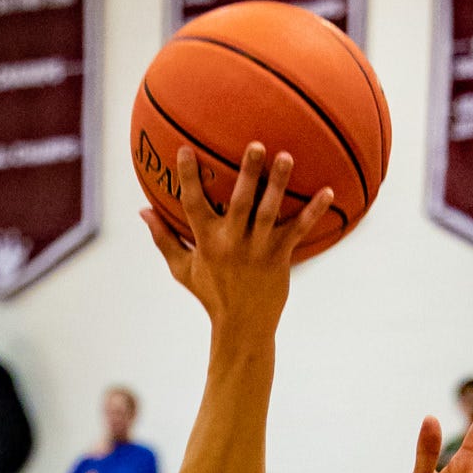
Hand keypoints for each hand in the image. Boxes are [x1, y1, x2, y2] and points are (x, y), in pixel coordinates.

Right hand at [142, 141, 331, 333]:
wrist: (242, 328)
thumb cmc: (212, 295)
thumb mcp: (182, 270)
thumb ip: (164, 239)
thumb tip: (142, 211)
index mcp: (207, 243)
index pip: (193, 205)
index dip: (188, 178)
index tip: (186, 150)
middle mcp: (232, 244)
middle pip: (241, 203)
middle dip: (248, 173)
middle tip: (256, 144)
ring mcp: (258, 250)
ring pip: (269, 212)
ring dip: (278, 185)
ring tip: (286, 157)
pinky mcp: (279, 258)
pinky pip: (298, 230)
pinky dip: (314, 212)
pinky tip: (329, 192)